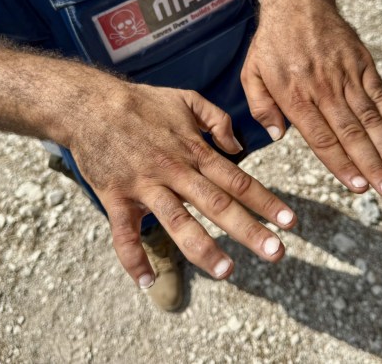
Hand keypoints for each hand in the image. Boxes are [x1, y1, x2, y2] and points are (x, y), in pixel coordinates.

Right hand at [67, 80, 296, 287]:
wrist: (91, 104)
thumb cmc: (142, 103)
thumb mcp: (187, 99)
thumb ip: (218, 119)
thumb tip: (239, 147)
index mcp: (194, 151)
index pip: (238, 180)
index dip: (266, 202)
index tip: (290, 222)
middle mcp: (175, 171)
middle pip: (217, 204)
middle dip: (249, 230)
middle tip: (276, 253)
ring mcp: (145, 185)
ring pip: (178, 221)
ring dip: (203, 248)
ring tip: (227, 271)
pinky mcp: (117, 197)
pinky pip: (124, 233)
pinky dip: (133, 258)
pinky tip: (146, 281)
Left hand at [241, 0, 381, 197]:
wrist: (297, 0)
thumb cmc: (271, 42)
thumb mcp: (251, 73)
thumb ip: (261, 106)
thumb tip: (277, 136)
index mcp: (295, 95)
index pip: (322, 138)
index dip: (341, 165)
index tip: (358, 187)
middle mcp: (324, 88)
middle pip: (351, 134)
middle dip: (372, 166)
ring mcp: (346, 74)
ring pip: (370, 117)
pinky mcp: (361, 62)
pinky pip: (379, 92)